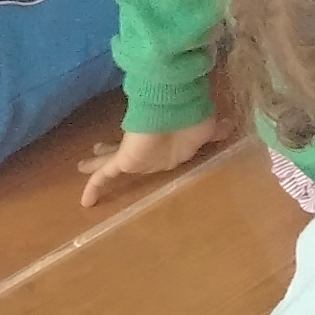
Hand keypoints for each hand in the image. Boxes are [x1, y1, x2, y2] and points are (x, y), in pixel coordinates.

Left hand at [78, 118, 224, 208]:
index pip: (150, 151)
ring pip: (110, 162)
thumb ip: (216, 131)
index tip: (134, 150)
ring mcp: (135, 155)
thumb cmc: (193, 119)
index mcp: (166, 147)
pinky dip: (94, 187)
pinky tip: (85, 203)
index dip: (141, 152)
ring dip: (98, 163)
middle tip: (98, 151)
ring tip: (82, 165)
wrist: (177, 111)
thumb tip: (232, 126)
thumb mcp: (209, 129)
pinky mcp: (124, 159)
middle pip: (127, 154)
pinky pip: (104, 175)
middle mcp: (149, 152)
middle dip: (113, 153)